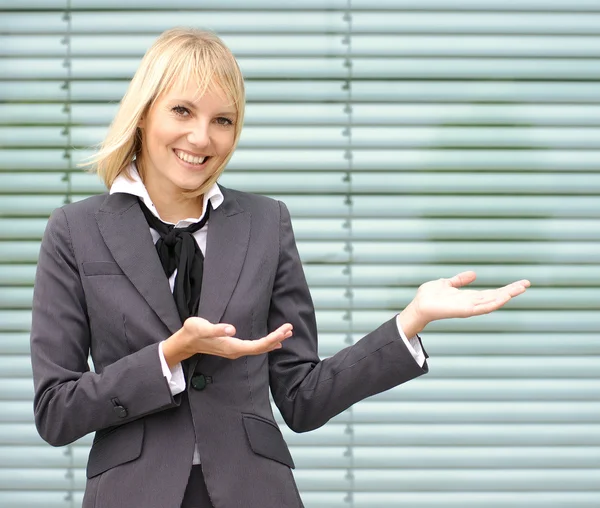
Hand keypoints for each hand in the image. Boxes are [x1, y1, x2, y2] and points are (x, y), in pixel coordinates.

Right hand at [162, 317, 292, 366]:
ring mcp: (235, 351)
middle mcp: (236, 351)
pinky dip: (266, 343)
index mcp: (232, 347)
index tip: (284, 330)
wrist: (184, 342)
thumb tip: (232, 329)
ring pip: (259, 348)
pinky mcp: (233, 348)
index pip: (258, 345)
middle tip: (290, 328)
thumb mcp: (202, 327)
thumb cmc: (193, 332)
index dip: (272, 338)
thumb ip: (217, 329)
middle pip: (262, 348)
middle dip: (277, 338)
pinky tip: (273, 342)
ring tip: (286, 333)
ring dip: (273, 340)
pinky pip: (254, 348)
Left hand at [399, 271, 530, 336]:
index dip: (505, 288)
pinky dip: (494, 303)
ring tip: (521, 288)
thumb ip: (459, 280)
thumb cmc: (429, 296)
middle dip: (511, 291)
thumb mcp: (446, 283)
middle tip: (526, 283)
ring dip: (507, 295)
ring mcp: (470, 308)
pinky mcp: (465, 311)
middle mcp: (472, 303)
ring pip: (493, 302)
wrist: (418, 306)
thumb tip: (474, 274)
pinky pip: (483, 308)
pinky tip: (504, 297)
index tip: (520, 283)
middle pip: (496, 297)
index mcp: (469, 297)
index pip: (491, 293)